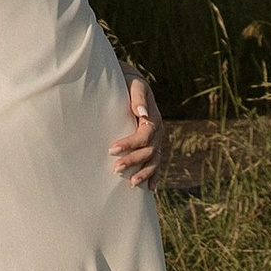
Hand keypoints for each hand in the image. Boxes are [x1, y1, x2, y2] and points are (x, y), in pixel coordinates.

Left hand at [110, 71, 164, 189]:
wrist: (131, 83)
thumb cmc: (129, 84)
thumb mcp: (134, 85)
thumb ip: (138, 98)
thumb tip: (142, 113)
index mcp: (153, 119)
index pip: (144, 136)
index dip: (130, 144)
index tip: (112, 149)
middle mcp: (158, 132)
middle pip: (148, 151)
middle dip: (133, 161)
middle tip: (115, 169)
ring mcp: (156, 141)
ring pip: (153, 161)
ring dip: (143, 173)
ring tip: (131, 184)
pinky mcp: (152, 146)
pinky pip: (156, 163)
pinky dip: (153, 176)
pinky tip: (149, 188)